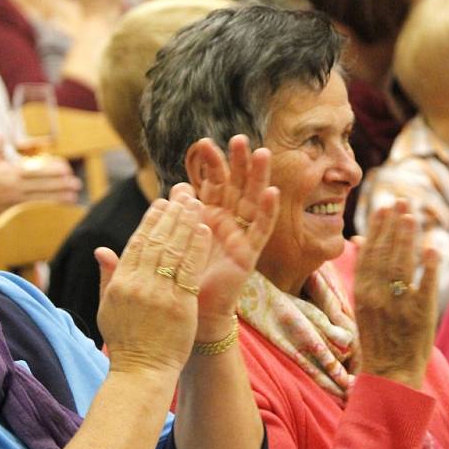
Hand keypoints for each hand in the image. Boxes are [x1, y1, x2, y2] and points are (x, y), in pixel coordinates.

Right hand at [0, 148, 80, 219]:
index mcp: (7, 171)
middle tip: (76, 182)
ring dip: (58, 195)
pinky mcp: (9, 209)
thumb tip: (1, 136)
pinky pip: (32, 207)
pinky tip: (58, 206)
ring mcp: (11, 198)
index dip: (51, 169)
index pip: (34, 169)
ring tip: (74, 194)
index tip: (65, 168)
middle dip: (60, 182)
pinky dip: (46, 205)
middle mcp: (12, 184)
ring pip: (39, 196)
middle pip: (40, 183)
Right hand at [95, 196, 211, 373]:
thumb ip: (107, 276)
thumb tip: (101, 249)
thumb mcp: (106, 307)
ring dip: (186, 224)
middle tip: (183, 195)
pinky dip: (197, 248)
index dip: (150, 221)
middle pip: (157, 241)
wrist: (142, 372)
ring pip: (174, 250)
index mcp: (120, 283)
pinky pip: (190, 270)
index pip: (137, 243)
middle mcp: (138, 284)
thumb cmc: (126, 341)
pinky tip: (204, 230)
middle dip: (171, 215)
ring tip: (196, 204)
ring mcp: (160, 294)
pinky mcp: (180, 305)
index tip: (161, 204)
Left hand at [187, 135, 278, 339]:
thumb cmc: (183, 274)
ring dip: (258, 178)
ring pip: (251, 201)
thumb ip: (177, 214)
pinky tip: (271, 192)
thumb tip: (176, 187)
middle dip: (238, 162)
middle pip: (235, 186)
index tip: (203, 143)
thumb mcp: (177, 239)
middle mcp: (226, 221)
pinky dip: (266, 211)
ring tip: (261, 153)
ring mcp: (239, 235)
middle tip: (239, 138)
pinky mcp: (248, 253)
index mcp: (207, 215)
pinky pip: (260, 230)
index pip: (211, 183)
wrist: (192, 310)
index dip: (210, 164)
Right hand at [354, 200, 439, 388]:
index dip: (376, 229)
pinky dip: (427, 268)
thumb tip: (358, 240)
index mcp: (362, 291)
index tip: (382, 208)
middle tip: (401, 202)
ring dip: (407, 239)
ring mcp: (397, 305)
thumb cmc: (376, 335)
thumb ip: (364, 270)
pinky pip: (423, 287)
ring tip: (413, 216)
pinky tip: (432, 248)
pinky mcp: (419, 316)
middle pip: (385, 254)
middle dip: (392, 226)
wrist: (389, 370)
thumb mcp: (362, 302)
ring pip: (401, 266)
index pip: (369, 253)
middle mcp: (377, 295)